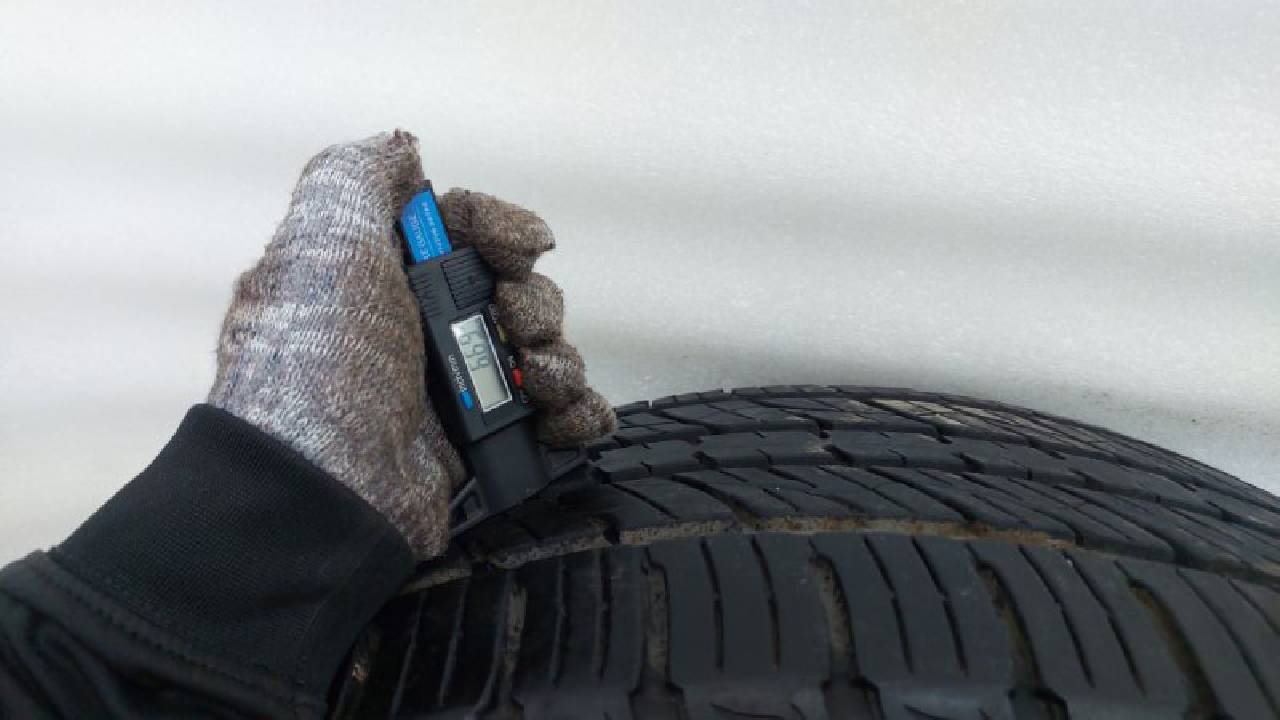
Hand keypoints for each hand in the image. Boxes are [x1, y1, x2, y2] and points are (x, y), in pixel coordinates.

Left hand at [207, 131, 613, 557]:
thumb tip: (403, 149)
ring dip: (558, 360)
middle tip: (518, 328)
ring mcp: (452, 392)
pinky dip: (576, 413)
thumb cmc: (324, 358)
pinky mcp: (481, 448)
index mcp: (381, 276)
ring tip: (540, 384)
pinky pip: (552, 419)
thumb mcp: (321, 241)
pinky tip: (571, 417)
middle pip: (514, 292)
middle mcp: (418, 330)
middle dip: (535, 303)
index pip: (461, 230)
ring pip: (540, 354)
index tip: (524, 248)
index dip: (500, 228)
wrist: (326, 487)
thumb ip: (356, 175)